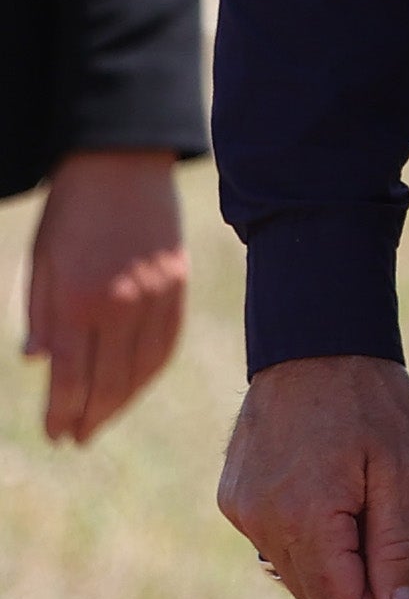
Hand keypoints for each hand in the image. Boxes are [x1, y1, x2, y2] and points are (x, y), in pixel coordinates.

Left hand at [24, 145, 187, 441]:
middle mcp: (120, 305)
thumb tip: (40, 363)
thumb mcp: (41, 262)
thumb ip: (40, 315)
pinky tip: (135, 383)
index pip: (70, 377)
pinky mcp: (178, 283)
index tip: (56, 433)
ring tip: (102, 418)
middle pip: (108, 381)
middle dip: (90, 415)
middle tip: (76, 437)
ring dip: (121, 400)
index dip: (62, 412)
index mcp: (78, 301)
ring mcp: (156, 295)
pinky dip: (150, 370)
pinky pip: (167, 341)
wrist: (122, 160)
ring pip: (142, 367)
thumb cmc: (70, 211)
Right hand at [219, 354, 408, 598]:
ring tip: (351, 488)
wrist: (315, 339)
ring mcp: (240, 512)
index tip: (395, 550)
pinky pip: (273, 541)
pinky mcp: (232, 499)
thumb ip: (398, 547)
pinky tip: (323, 480)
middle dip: (355, 571)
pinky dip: (304, 529)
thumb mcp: (402, 470)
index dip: (377, 596)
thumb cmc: (369, 399)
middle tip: (378, 507)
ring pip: (292, 571)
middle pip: (314, 596)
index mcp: (304, 518)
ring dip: (330, 550)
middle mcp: (259, 523)